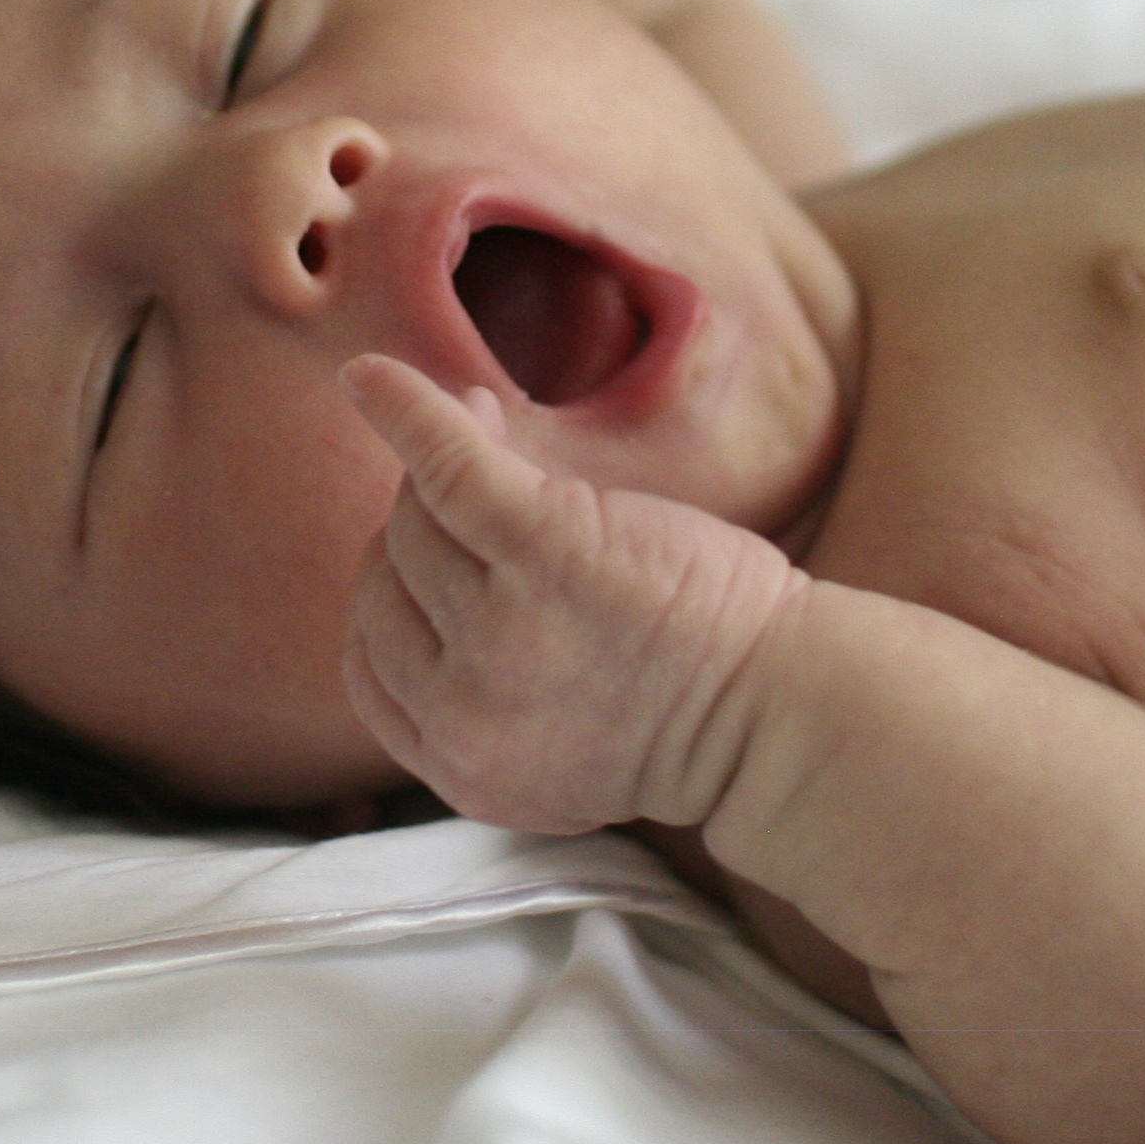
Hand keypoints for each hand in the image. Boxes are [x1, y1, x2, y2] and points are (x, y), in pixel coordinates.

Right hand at [339, 354, 807, 833]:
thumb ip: (462, 679)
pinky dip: (408, 413)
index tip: (444, 567)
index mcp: (456, 767)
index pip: (367, 658)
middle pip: (388, 580)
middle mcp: (462, 710)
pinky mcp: (547, 552)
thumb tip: (406, 523)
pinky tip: (370, 376)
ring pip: (417, 524)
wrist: (777, 713)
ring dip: (446, 476)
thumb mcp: (545, 745)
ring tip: (493, 443)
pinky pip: (446, 468)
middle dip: (426, 535)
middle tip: (491, 508)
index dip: (397, 599)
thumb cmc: (676, 704)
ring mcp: (500, 630)